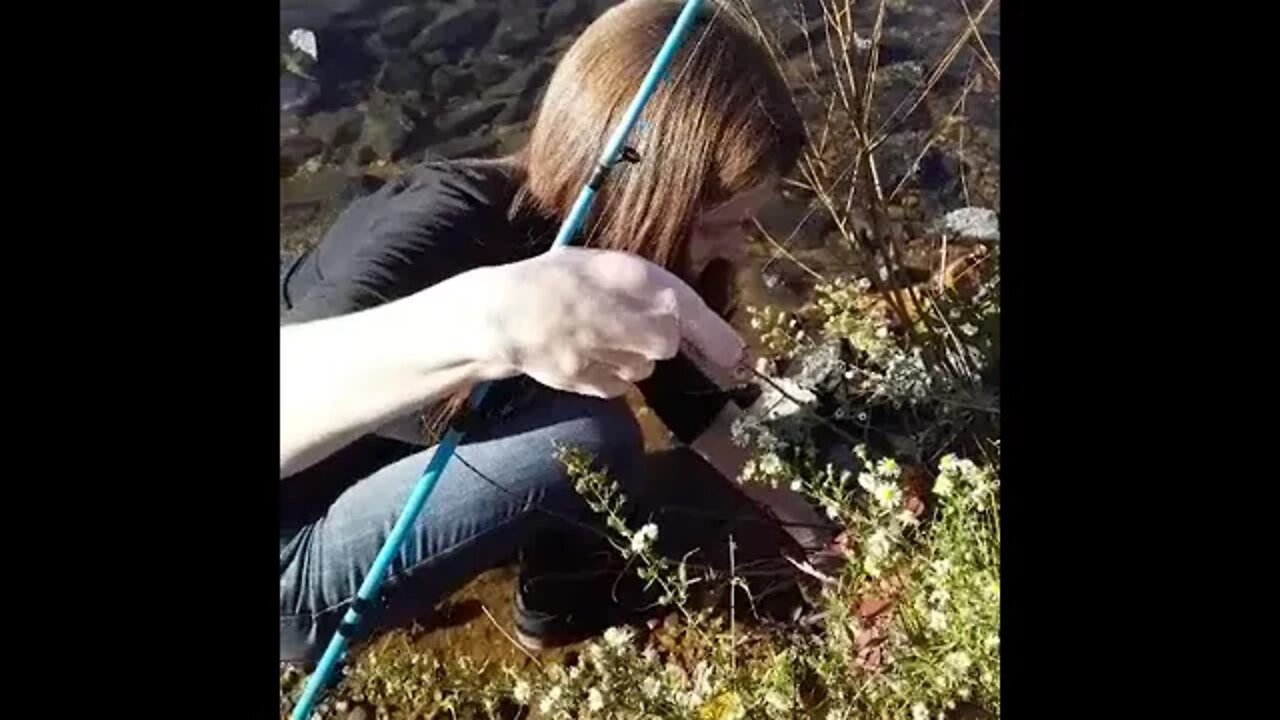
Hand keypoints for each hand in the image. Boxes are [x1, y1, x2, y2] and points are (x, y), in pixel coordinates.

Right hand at [462, 247, 744, 397]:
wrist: (501, 313)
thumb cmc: (553, 281)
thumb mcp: (598, 265)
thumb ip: (641, 285)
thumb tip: (682, 312)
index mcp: (622, 276)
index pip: (681, 305)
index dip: (713, 333)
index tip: (736, 354)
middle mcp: (613, 313)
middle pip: (664, 343)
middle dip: (660, 339)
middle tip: (631, 327)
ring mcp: (596, 351)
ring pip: (641, 367)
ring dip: (631, 357)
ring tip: (599, 338)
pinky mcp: (581, 379)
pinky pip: (617, 386)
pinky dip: (610, 376)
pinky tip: (586, 356)